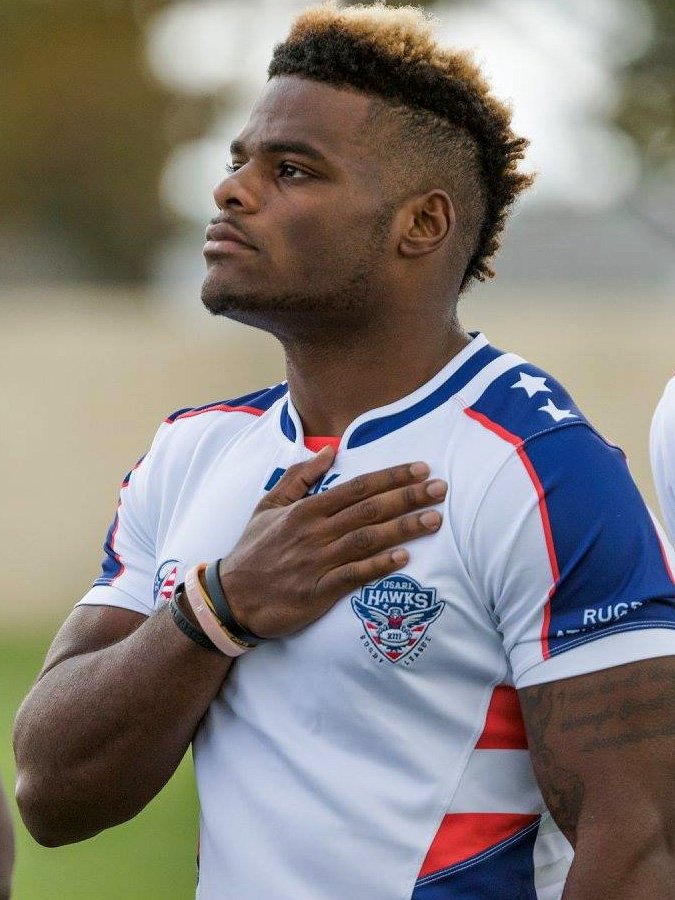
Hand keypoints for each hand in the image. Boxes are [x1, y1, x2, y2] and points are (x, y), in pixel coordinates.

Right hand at [218, 447, 446, 637]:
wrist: (231, 598)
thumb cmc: (253, 550)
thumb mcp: (268, 505)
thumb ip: (299, 476)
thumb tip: (329, 450)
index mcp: (306, 509)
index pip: (357, 487)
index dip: (391, 477)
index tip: (421, 469)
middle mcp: (315, 532)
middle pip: (369, 509)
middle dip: (408, 497)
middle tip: (441, 489)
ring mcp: (317, 562)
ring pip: (367, 539)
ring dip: (403, 528)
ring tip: (434, 519)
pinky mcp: (318, 591)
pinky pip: (354, 576)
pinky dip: (379, 565)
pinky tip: (403, 558)